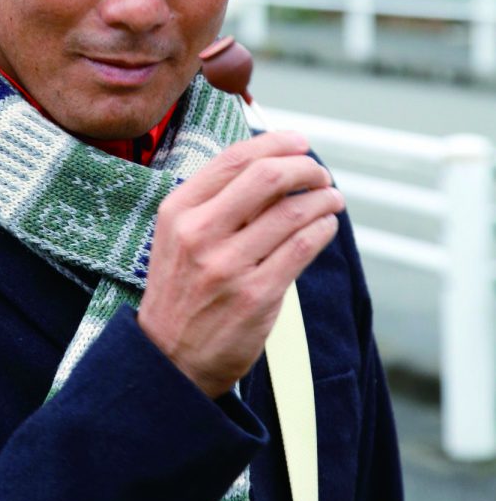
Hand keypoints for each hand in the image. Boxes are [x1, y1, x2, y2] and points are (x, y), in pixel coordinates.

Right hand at [137, 132, 344, 397]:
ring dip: (323, 198)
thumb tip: (271, 164)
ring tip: (332, 199)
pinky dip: (323, 228)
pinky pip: (302, 246)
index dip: (276, 143)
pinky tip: (327, 225)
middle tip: (319, 174)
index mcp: (178, 210)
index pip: (234, 159)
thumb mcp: (177, 237)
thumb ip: (214, 202)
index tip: (299, 143)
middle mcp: (199, 233)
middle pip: (267, 177)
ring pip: (292, 211)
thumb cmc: (181, 291)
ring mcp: (227, 265)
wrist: (169, 357)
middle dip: (305, 167)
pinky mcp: (255, 295)